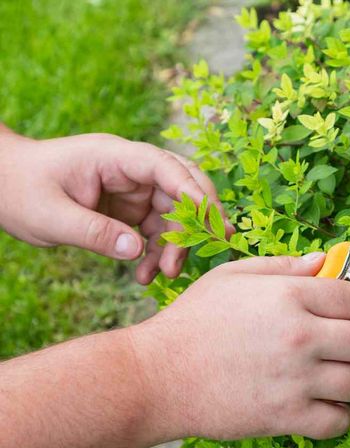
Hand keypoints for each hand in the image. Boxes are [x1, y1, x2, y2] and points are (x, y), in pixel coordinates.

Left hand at [0, 128, 229, 283]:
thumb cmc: (17, 190)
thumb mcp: (50, 217)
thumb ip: (94, 233)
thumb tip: (138, 251)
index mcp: (114, 156)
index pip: (164, 167)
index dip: (191, 191)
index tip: (210, 221)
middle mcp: (130, 169)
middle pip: (182, 186)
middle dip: (199, 216)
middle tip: (215, 243)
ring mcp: (132, 188)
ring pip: (173, 213)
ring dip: (175, 243)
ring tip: (164, 275)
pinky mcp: (129, 208)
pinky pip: (155, 229)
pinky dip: (156, 252)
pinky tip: (144, 275)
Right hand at [129, 254, 349, 440]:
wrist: (157, 375)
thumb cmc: (194, 320)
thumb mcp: (236, 275)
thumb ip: (287, 266)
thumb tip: (328, 261)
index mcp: (293, 296)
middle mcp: (303, 337)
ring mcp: (298, 380)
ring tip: (345, 373)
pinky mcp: (287, 417)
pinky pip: (341, 420)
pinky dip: (342, 414)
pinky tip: (327, 403)